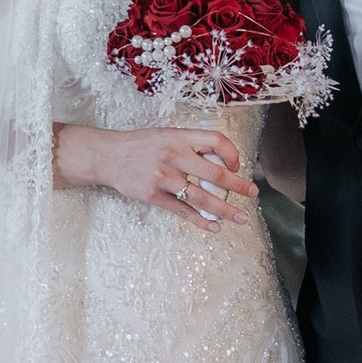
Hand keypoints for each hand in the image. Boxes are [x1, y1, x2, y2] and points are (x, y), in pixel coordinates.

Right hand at [53, 121, 258, 226]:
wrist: (108, 156)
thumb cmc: (141, 145)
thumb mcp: (167, 135)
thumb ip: (191, 145)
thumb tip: (222, 162)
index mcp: (179, 137)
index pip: (215, 141)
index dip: (232, 153)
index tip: (237, 165)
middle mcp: (173, 156)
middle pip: (214, 174)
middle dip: (238, 186)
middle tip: (253, 193)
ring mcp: (163, 178)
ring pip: (201, 197)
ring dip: (225, 209)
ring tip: (241, 217)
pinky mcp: (153, 195)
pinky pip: (182, 211)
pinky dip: (200, 221)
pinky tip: (214, 227)